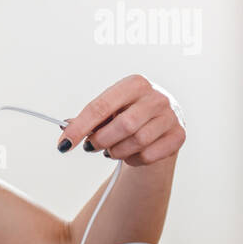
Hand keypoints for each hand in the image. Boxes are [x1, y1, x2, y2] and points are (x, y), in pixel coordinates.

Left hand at [57, 74, 185, 165]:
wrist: (159, 124)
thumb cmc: (128, 115)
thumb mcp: (109, 111)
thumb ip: (88, 119)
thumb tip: (66, 128)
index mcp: (134, 84)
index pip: (101, 107)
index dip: (79, 127)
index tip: (64, 144)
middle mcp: (155, 97)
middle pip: (123, 125)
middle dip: (101, 140)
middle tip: (92, 146)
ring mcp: (170, 116)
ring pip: (137, 141)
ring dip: (116, 151)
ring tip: (111, 149)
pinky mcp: (178, 135)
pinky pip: (149, 155)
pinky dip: (133, 159)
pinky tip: (130, 153)